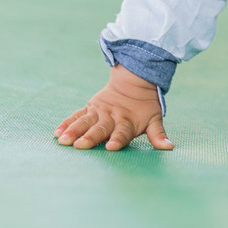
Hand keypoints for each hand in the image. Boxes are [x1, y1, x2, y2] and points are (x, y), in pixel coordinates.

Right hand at [55, 65, 174, 150]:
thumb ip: (158, 134)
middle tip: (80, 146)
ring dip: (74, 131)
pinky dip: (67, 123)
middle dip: (90, 137)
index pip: (123, 132)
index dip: (118, 140)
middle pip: (100, 128)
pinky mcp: (90, 107)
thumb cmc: (145, 106)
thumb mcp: (154, 119)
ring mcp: (99, 111)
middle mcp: (112, 117)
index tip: (111, 147)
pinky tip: (57, 132)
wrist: (135, 80)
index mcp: (128, 121)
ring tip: (63, 141)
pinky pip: (77, 115)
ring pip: (85, 121)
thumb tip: (169, 148)